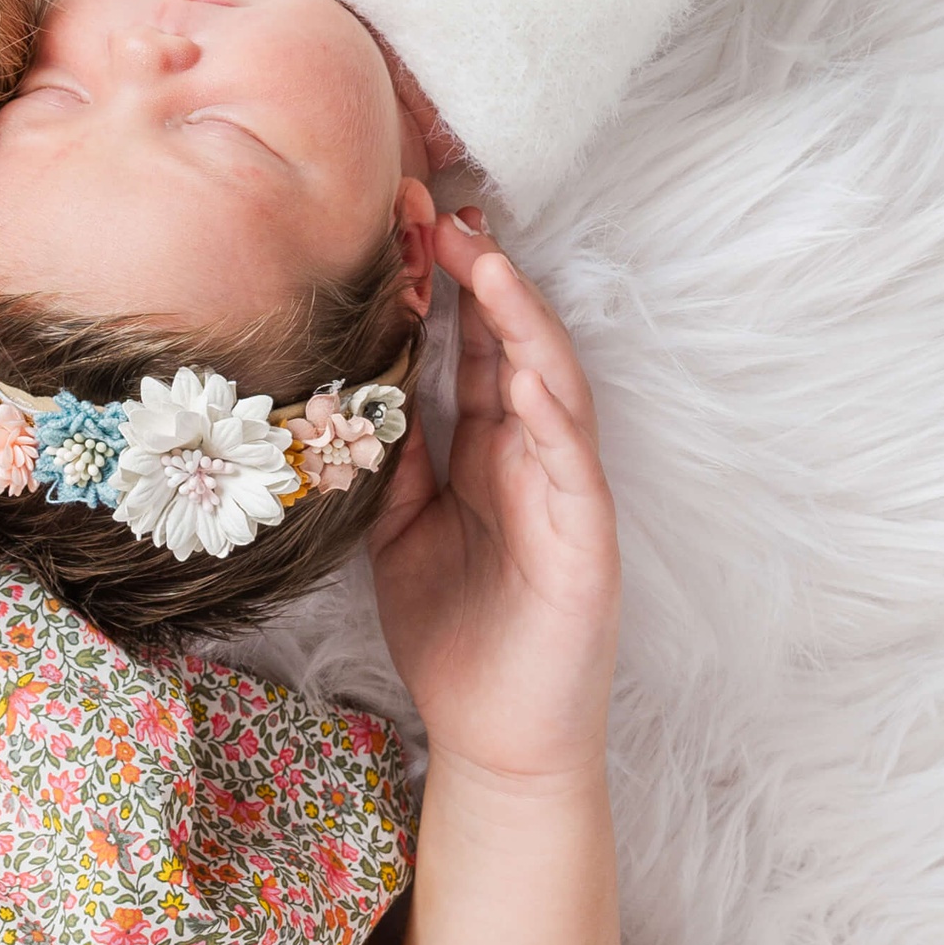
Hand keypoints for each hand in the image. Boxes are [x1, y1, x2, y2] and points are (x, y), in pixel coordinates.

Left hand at [367, 211, 619, 785]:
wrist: (492, 735)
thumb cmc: (451, 629)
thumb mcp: (397, 524)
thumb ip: (390, 452)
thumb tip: (357, 377)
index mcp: (486, 449)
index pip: (473, 347)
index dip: (444, 284)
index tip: (403, 222)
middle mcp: (531, 457)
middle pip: (514, 346)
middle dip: (481, 276)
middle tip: (440, 210)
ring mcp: (564, 493)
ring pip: (554, 386)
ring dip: (523, 322)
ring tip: (487, 263)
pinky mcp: (586, 542)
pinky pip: (573, 466)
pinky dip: (555, 414)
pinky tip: (533, 372)